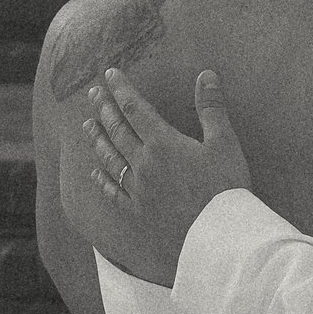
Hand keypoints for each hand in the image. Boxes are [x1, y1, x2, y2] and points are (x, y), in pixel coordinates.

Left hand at [74, 62, 249, 287]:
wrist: (217, 240)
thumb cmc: (225, 189)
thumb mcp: (225, 143)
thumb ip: (211, 108)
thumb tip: (205, 74)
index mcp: (163, 143)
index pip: (137, 108)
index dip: (122, 89)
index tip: (110, 74)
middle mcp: (144, 164)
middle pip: (118, 130)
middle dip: (105, 108)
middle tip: (92, 92)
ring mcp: (138, 191)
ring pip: (111, 159)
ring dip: (98, 139)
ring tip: (87, 125)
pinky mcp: (137, 214)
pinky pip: (113, 193)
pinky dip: (102, 180)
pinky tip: (95, 172)